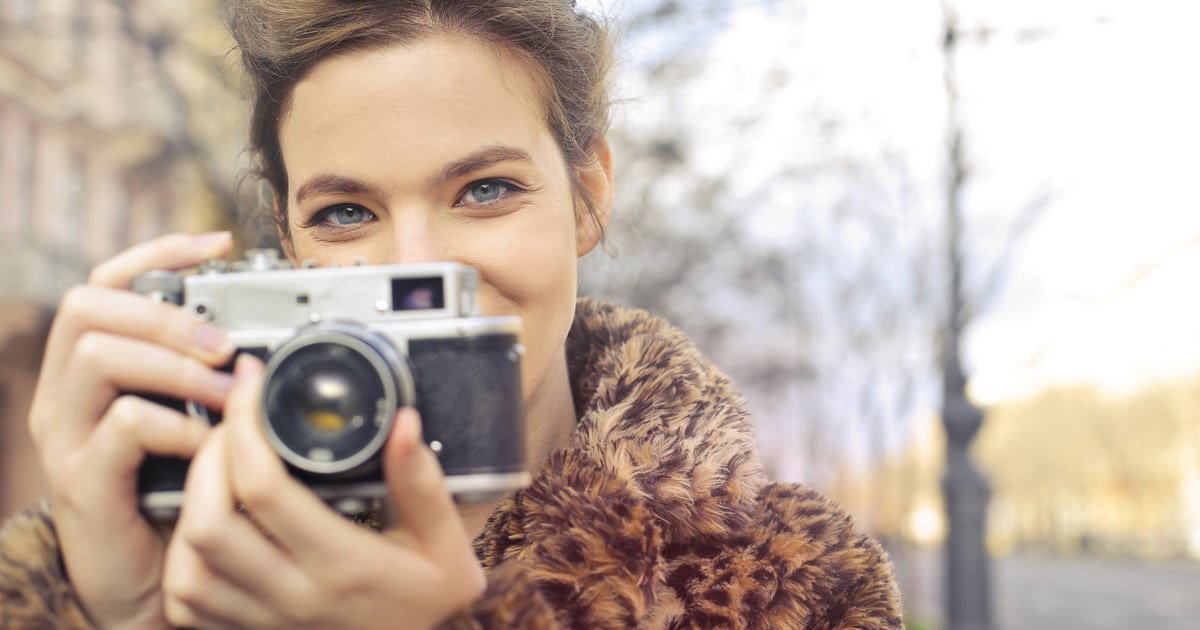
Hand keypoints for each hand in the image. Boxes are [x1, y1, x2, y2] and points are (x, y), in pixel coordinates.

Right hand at [28, 233, 236, 628]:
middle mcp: (65, 393)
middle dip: (166, 313)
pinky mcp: (83, 481)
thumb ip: (202, 375)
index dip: (157, 252)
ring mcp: (67, 436)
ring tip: (228, 392)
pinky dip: (175, 425)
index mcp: (89, 368)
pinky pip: (122, 425)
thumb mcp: (186, 420)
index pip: (104, 282)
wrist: (144, 580)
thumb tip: (256, 330)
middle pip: (90, 306)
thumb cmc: (171, 493)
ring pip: (100, 357)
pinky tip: (206, 442)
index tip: (217, 243)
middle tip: (225, 343)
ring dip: (177, 366)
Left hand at [162, 355, 485, 628]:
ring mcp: (265, 620)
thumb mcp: (445, 541)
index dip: (247, 426)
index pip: (265, 489)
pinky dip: (184, 556)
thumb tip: (402, 422)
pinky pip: (187, 600)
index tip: (254, 384)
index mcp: (342, 564)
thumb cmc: (431, 601)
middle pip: (208, 521)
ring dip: (190, 506)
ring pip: (187, 565)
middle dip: (206, 456)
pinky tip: (208, 521)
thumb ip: (422, 481)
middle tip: (232, 420)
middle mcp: (294, 596)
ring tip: (216, 464)